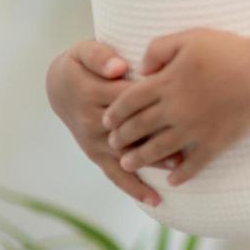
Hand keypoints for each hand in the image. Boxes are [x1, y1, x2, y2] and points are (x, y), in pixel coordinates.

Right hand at [45, 40, 180, 206]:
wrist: (59, 86)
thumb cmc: (83, 64)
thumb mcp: (86, 51)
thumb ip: (101, 56)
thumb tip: (118, 68)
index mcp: (94, 94)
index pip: (131, 99)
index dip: (156, 100)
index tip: (185, 101)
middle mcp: (93, 122)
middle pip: (132, 130)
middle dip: (159, 134)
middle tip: (190, 139)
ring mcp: (95, 143)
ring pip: (127, 155)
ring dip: (153, 162)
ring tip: (179, 167)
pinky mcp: (96, 155)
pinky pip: (115, 175)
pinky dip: (135, 187)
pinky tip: (155, 199)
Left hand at [103, 27, 249, 186]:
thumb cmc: (229, 52)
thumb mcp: (190, 38)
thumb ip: (159, 49)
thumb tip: (142, 68)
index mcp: (166, 83)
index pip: (130, 101)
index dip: (115, 112)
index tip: (107, 120)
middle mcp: (174, 110)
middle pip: (139, 127)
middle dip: (122, 137)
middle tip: (113, 143)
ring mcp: (194, 130)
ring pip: (158, 149)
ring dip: (140, 158)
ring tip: (128, 164)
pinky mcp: (214, 142)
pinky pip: (194, 164)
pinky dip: (181, 174)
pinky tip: (173, 180)